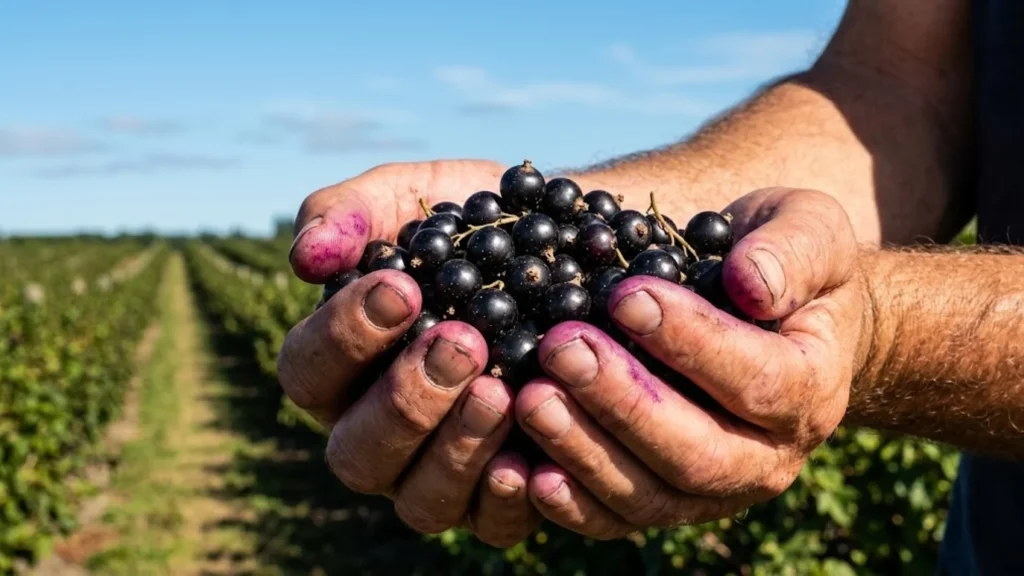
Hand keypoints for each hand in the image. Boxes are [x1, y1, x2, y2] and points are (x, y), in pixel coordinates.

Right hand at [278, 160, 541, 546]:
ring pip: (419, 499)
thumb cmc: (471, 223)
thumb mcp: (410, 195)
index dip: (344, 336)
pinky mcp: (500, 498)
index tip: (401, 286)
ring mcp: (438, 472)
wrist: (569, 248)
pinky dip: (506, 499)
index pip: (309, 371)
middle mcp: (379, 432)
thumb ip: (349, 213)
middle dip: (405, 399)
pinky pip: (492, 526)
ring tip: (500, 389)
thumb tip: (305, 257)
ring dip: (454, 448)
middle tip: (461, 342)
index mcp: (342, 370)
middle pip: (356, 453)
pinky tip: (529, 457)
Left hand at [514, 187, 867, 537]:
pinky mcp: (664, 501)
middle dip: (622, 402)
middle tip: (559, 348)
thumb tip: (751, 282)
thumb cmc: (789, 268)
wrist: (779, 318)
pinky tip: (521, 469)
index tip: (625, 295)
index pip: (755, 380)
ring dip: (583, 450)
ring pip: (648, 495)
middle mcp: (767, 458)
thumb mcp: (811, 232)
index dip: (689, 342)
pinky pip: (616, 518)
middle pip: (696, 453)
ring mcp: (714, 491)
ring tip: (529, 398)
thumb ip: (793, 252)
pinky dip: (569, 503)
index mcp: (810, 390)